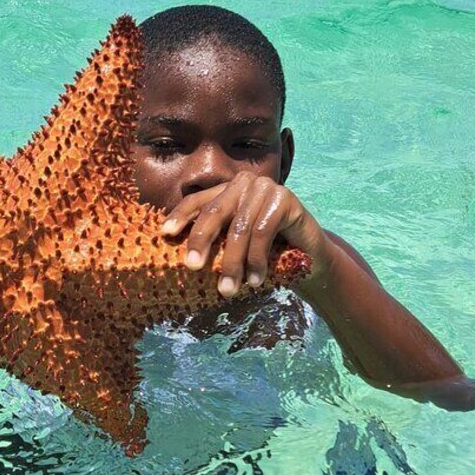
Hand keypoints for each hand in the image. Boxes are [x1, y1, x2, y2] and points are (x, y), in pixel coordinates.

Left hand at [160, 171, 327, 297]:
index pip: (198, 201)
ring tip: (228, 290)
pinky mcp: (286, 199)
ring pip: (239, 228)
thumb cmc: (265, 253)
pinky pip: (263, 232)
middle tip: (192, 267)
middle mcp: (244, 184)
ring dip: (233, 263)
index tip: (166, 234)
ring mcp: (266, 188)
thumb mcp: (234, 246)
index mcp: (226, 191)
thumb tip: (181, 259)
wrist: (309, 257)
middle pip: (214, 212)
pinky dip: (257, 260)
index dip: (181, 216)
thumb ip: (214, 242)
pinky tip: (256, 280)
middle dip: (201, 241)